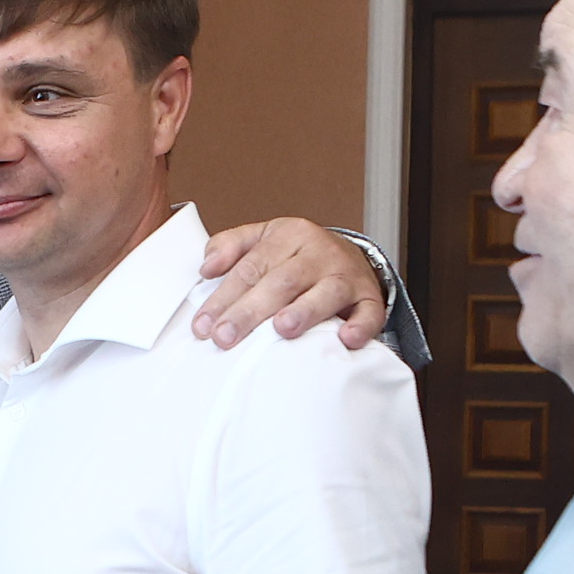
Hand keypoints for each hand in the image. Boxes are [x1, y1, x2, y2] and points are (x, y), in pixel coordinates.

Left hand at [189, 220, 390, 350]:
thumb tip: (206, 267)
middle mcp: (318, 253)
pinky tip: (345, 339)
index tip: (203, 325)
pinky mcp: (369, 297)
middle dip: (250, 311)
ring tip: (283, 328)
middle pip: (281, 282)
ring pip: (326, 292)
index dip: (224, 297)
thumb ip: (230, 246)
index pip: (251, 268)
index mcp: (289, 235)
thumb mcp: (263, 239)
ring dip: (305, 311)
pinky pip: (369, 312)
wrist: (350, 256)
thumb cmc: (298, 255)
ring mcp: (346, 275)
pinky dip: (360, 326)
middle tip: (226, 336)